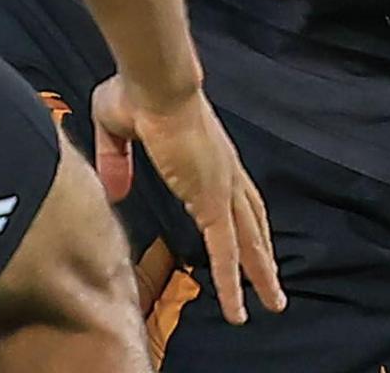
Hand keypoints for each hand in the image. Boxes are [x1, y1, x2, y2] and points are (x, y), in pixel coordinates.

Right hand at [89, 79, 282, 325]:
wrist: (153, 80)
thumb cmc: (136, 91)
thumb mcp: (116, 128)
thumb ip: (116, 161)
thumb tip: (115, 191)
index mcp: (207, 154)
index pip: (234, 195)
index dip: (242, 219)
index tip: (248, 239)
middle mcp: (224, 172)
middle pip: (252, 222)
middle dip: (263, 253)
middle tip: (274, 283)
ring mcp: (222, 187)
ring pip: (248, 242)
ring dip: (261, 273)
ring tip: (272, 302)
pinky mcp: (211, 200)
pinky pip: (224, 251)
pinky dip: (232, 282)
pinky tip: (237, 309)